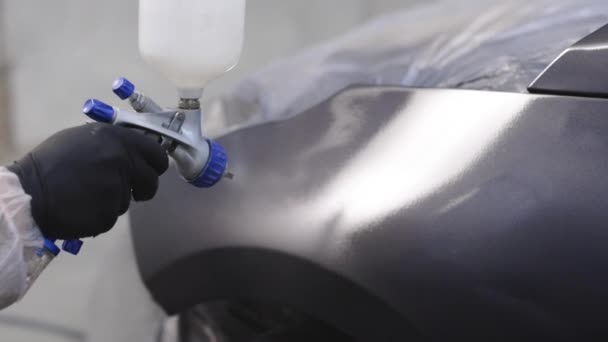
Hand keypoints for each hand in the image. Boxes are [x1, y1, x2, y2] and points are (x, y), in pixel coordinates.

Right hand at [7, 123, 168, 238]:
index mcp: (118, 139)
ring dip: (114, 199)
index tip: (152, 170)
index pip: (157, 154)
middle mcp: (122, 162)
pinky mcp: (108, 214)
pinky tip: (81, 207)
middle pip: (152, 181)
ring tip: (86, 194)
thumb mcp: (84, 139)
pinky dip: (100, 214)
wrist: (28, 193)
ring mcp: (117, 189)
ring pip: (128, 199)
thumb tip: (136, 151)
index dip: (157, 164)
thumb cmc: (51, 162)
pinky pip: (112, 215)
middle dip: (144, 188)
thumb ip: (114, 144)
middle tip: (134, 191)